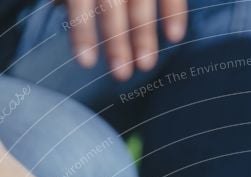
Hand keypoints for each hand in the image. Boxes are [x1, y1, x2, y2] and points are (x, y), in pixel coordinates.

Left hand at [63, 0, 187, 78]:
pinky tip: (174, 36)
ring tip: (145, 66)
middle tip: (120, 75)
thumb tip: (57, 4)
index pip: (81, 1)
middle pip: (112, 4)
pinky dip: (174, 11)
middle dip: (116, 41)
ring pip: (141, 1)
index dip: (83, 31)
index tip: (87, 63)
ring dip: (144, 35)